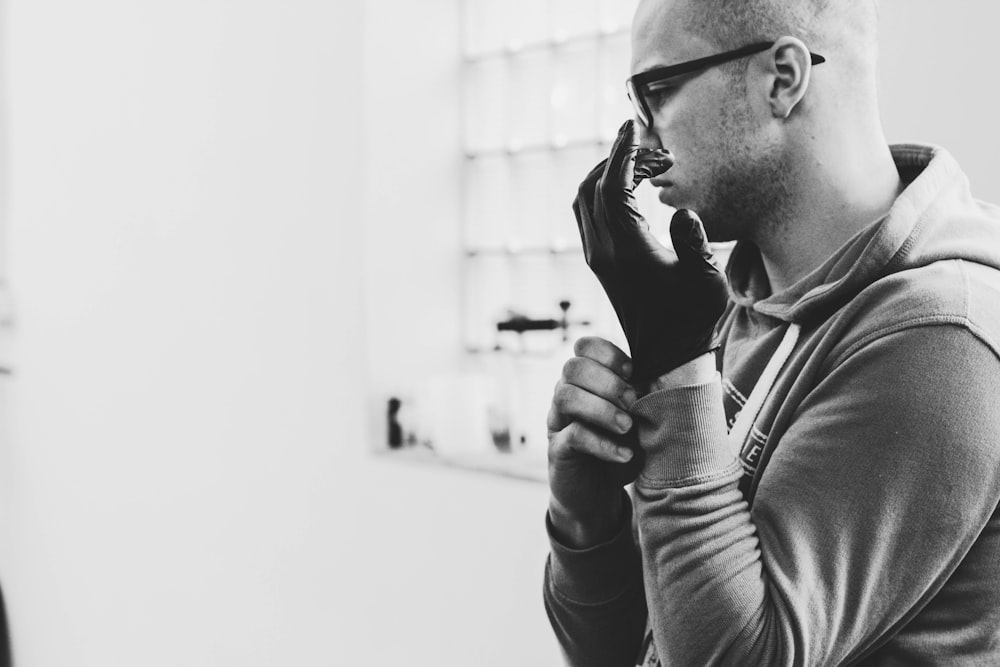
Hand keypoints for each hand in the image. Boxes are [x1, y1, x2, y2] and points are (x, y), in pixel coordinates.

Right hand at [547, 337, 641, 548]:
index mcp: (585, 380)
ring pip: (565, 396)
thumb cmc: (621, 447)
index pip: (584, 346)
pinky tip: (624, 453)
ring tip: (627, 426)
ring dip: (602, 409)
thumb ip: (643, 394)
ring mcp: (558, 421)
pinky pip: (572, 436)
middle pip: (572, 367)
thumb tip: (674, 372)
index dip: (608, 353)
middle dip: (608, 382)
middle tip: (633, 402)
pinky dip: (603, 444)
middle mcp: (566, 394)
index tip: (633, 372)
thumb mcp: (637, 417)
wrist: (598, 494)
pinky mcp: (557, 450)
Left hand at [572, 120, 728, 383]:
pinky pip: (587, 214)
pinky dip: (603, 192)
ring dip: (608, 174)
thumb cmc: (692, 319)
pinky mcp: (597, 262)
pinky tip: (634, 192)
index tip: (631, 127)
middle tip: (658, 156)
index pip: (612, 187)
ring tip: (649, 169)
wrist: (666, 354)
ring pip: (585, 199)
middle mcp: (603, 251)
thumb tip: (683, 211)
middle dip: (619, 160)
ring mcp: (596, 257)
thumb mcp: (706, 281)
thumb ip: (695, 244)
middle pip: (593, 186)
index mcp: (627, 251)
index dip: (621, 152)